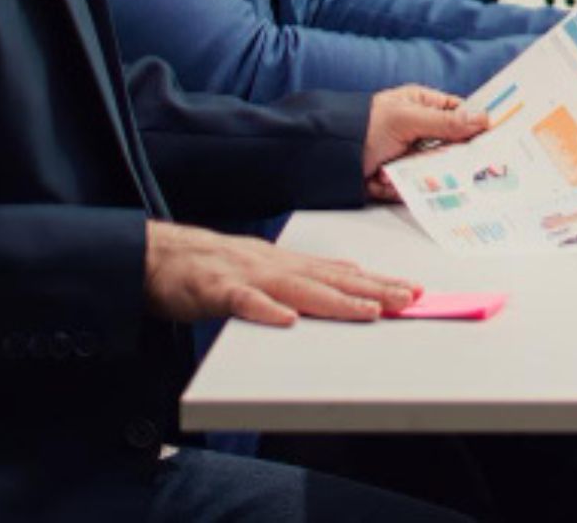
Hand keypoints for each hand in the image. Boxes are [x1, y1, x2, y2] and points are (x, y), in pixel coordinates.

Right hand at [143, 220, 418, 327]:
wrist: (159, 257)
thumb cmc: (215, 267)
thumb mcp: (267, 267)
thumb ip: (306, 273)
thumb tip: (350, 274)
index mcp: (289, 264)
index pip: (343, 275)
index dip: (380, 282)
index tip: (417, 291)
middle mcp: (275, 266)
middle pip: (332, 280)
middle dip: (374, 290)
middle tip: (411, 299)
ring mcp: (247, 277)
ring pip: (297, 289)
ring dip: (335, 300)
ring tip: (369, 310)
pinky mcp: (216, 290)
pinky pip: (243, 302)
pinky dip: (264, 310)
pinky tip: (286, 320)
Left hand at [362, 84, 491, 199]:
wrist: (326, 156)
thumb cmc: (364, 126)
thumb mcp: (406, 119)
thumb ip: (446, 122)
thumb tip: (483, 119)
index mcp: (422, 106)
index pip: (459, 114)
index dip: (476, 125)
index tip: (493, 137)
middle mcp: (418, 130)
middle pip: (451, 147)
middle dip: (445, 159)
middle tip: (441, 163)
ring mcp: (408, 155)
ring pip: (432, 171)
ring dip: (415, 174)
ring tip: (392, 170)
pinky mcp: (398, 178)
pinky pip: (412, 188)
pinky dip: (397, 187)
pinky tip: (378, 179)